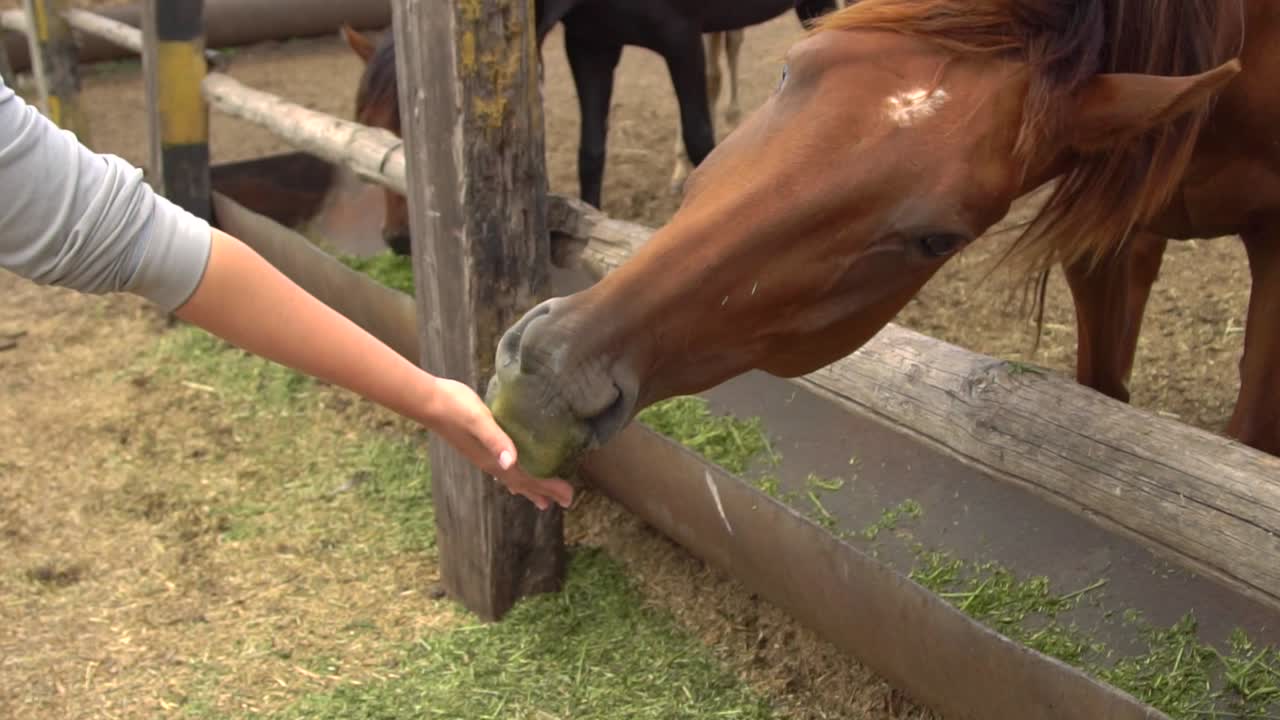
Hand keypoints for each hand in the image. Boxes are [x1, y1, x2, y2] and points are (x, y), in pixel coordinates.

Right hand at [423, 377, 574, 510]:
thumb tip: (512, 461)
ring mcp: (483, 456)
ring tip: (543, 500)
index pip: (528, 477)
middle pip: (523, 483)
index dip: (550, 487)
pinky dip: (513, 476)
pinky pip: (501, 469)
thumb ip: (496, 439)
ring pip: (511, 478)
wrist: (429, 401)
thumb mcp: (479, 420)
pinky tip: (512, 471)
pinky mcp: (478, 447)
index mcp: (494, 458)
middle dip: (544, 491)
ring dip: (529, 488)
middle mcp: (490, 462)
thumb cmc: (455, 406)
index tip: (570, 496)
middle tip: (566, 502)